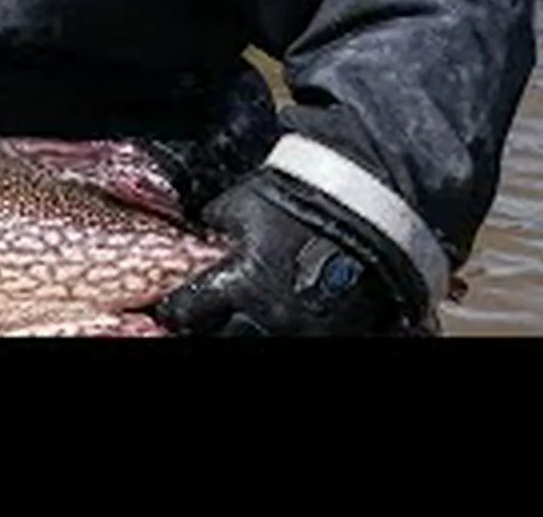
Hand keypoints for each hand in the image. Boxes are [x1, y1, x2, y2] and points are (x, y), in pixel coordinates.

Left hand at [151, 169, 431, 335]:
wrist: (368, 208)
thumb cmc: (302, 199)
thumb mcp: (243, 201)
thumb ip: (217, 219)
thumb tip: (204, 225)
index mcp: (235, 283)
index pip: (188, 311)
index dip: (177, 310)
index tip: (173, 309)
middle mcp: (265, 315)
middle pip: (223, 337)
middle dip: (212, 328)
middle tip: (207, 320)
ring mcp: (303, 330)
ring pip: (259, 342)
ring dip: (248, 330)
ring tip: (247, 320)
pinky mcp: (337, 333)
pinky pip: (303, 339)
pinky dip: (290, 330)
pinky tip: (286, 321)